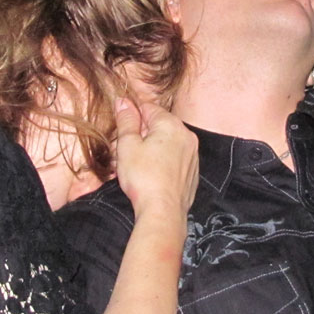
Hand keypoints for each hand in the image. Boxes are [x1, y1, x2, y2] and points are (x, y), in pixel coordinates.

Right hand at [114, 98, 199, 219]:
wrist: (163, 211)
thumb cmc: (143, 178)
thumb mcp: (128, 145)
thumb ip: (127, 121)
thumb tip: (124, 102)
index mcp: (171, 124)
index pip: (148, 107)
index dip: (131, 114)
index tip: (121, 124)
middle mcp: (187, 136)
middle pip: (160, 124)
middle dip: (142, 132)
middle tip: (126, 149)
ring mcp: (193, 154)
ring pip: (168, 141)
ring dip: (153, 147)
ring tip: (137, 164)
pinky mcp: (192, 171)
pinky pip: (176, 157)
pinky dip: (163, 160)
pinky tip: (152, 173)